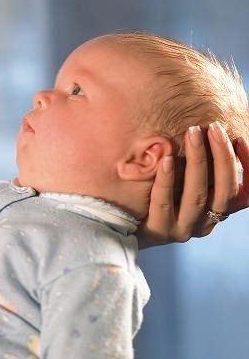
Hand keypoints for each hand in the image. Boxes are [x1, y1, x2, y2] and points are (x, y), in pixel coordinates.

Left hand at [138, 123, 248, 247]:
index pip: (242, 192)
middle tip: (214, 127)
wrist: (122, 230)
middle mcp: (204, 223)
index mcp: (215, 212)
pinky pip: (163, 202)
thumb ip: (197, 171)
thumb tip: (210, 135)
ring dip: (197, 162)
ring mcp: (182, 230)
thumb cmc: (154, 201)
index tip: (240, 139)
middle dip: (221, 156)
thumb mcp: (180, 187)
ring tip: (193, 134)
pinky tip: (166, 158)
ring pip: (196, 195)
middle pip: (223, 191)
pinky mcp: (158, 231)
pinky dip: (167, 179)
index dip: (245, 166)